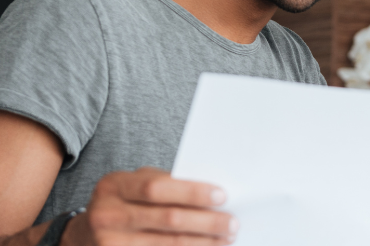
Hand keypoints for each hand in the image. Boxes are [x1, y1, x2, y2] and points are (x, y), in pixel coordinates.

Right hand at [63, 167, 235, 245]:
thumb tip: (211, 194)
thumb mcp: (133, 185)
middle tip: (232, 223)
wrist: (83, 235)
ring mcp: (109, 243)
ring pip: (167, 244)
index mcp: (114, 185)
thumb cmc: (122, 204)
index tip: (222, 196)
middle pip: (167, 219)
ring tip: (225, 239)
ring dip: (202, 243)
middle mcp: (107, 214)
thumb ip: (164, 184)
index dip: (191, 192)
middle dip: (206, 222)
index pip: (157, 188)